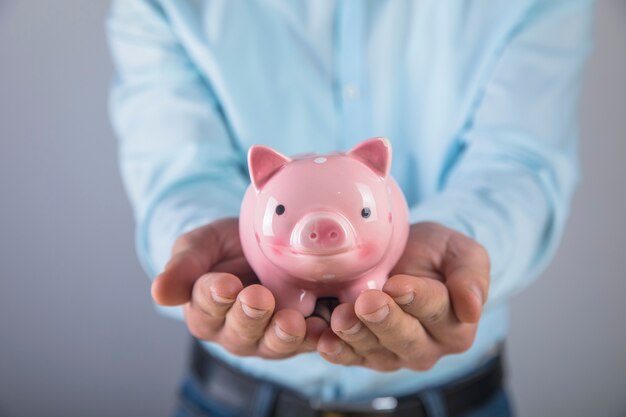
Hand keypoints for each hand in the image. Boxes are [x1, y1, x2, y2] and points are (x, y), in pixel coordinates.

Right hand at [152, 218, 326, 358]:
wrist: (261, 242)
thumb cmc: (224, 246)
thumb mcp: (200, 245)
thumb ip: (183, 266)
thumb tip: (158, 293)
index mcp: (205, 310)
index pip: (206, 306)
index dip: (214, 296)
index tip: (224, 283)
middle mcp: (234, 330)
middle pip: (240, 330)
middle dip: (249, 315)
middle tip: (258, 297)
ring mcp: (267, 336)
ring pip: (272, 343)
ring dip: (282, 334)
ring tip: (292, 321)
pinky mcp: (299, 334)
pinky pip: (308, 341)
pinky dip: (315, 337)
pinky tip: (322, 328)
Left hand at [317, 222, 489, 370]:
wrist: (404, 255)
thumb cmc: (435, 252)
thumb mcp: (460, 252)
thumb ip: (471, 276)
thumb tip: (472, 308)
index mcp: (455, 324)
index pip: (437, 311)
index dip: (417, 298)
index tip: (398, 284)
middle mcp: (427, 346)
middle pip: (405, 338)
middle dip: (384, 320)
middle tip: (366, 301)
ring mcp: (393, 354)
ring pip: (375, 351)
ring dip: (356, 335)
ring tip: (340, 317)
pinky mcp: (363, 354)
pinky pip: (349, 357)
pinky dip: (334, 349)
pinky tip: (321, 339)